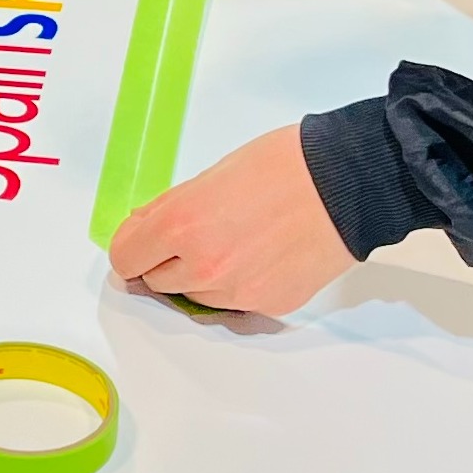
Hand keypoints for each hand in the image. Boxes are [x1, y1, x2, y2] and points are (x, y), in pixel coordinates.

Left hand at [107, 125, 356, 315]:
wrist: (347, 184)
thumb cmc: (284, 166)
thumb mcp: (211, 175)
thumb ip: (170, 208)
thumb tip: (144, 228)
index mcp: (181, 224)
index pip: (125, 257)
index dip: (131, 246)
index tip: (140, 240)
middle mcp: (203, 265)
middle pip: (156, 281)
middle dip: (165, 260)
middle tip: (192, 237)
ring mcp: (235, 292)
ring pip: (195, 295)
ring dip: (200, 276)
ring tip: (234, 241)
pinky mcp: (265, 306)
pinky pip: (233, 304)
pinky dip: (236, 286)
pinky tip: (259, 256)